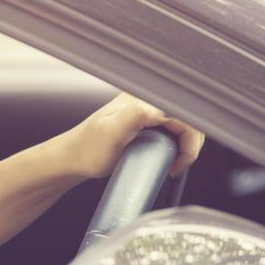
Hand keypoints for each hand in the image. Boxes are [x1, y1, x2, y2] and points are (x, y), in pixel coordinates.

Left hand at [65, 93, 204, 179]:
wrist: (73, 158)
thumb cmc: (88, 150)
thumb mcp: (113, 133)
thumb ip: (137, 116)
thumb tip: (162, 109)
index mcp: (143, 97)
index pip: (187, 114)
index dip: (191, 140)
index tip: (180, 161)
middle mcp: (147, 97)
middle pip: (190, 118)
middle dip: (190, 145)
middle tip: (176, 167)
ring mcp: (148, 106)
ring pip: (185, 123)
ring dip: (186, 145)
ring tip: (172, 164)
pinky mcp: (147, 117)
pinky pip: (175, 127)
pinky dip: (179, 144)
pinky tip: (169, 157)